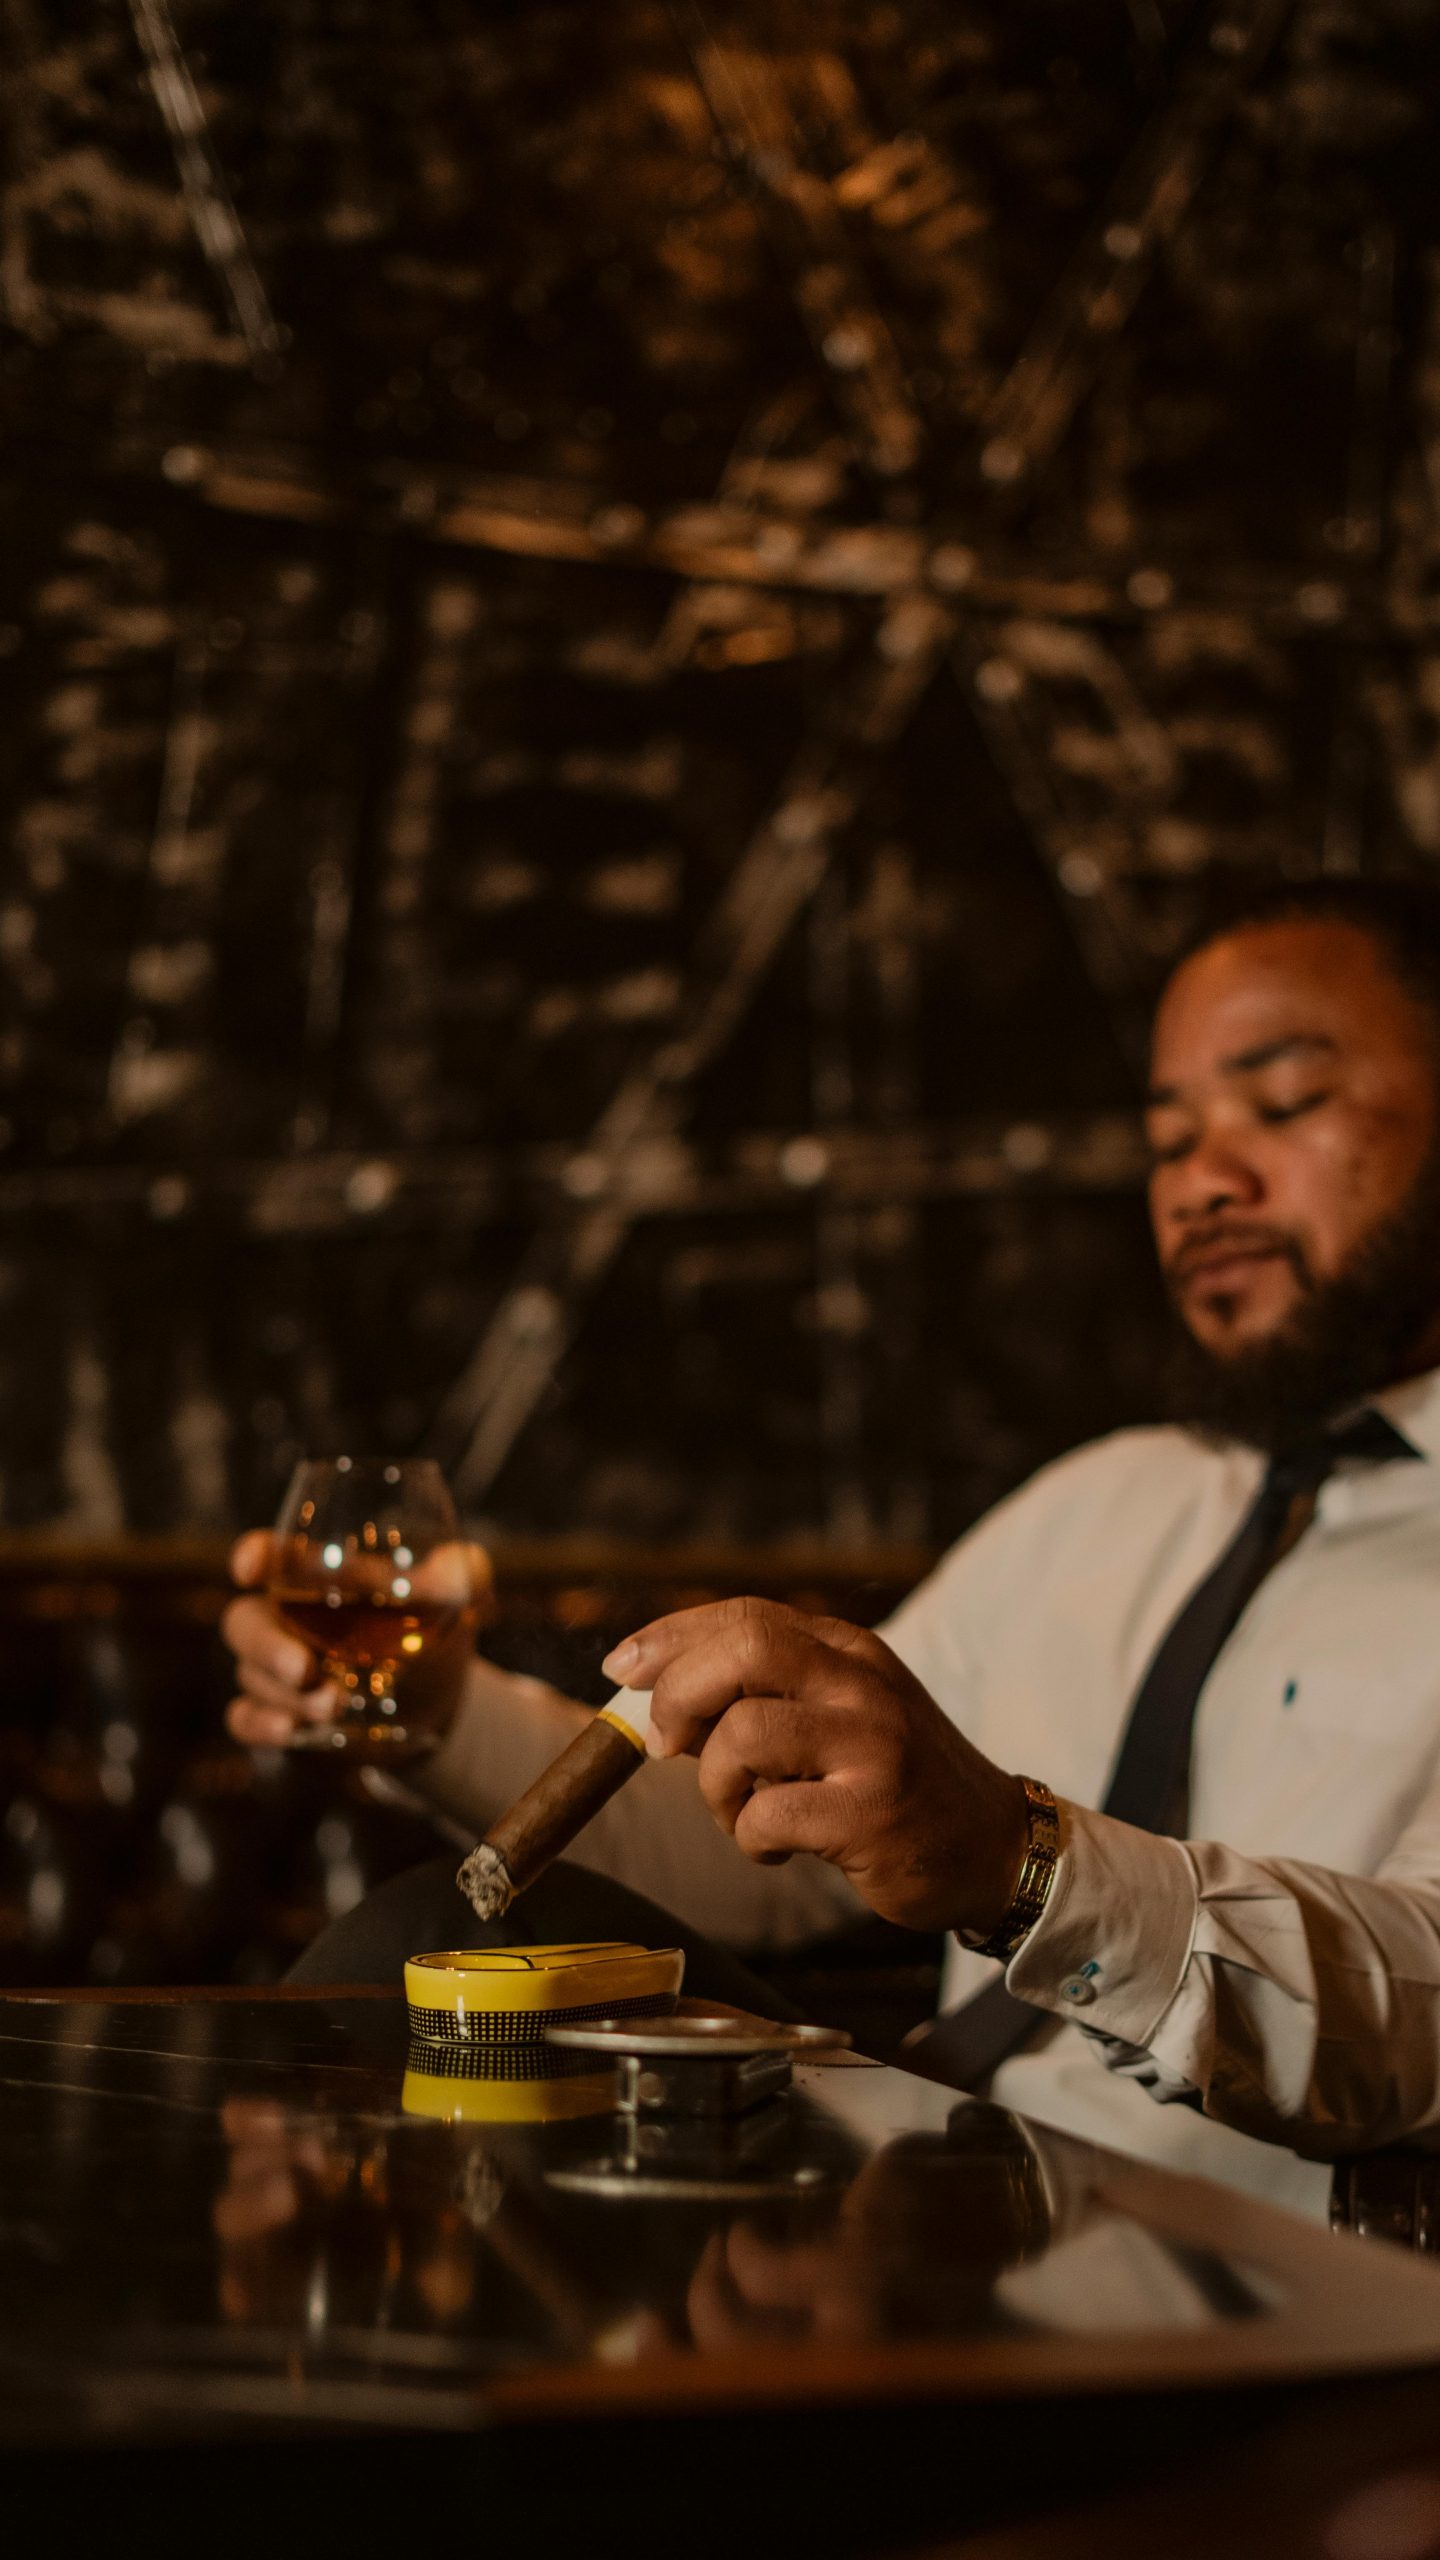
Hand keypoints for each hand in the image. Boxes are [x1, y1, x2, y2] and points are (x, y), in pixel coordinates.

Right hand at [222, 1531, 490, 1751]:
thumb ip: (459, 1574)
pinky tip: (290, 1731)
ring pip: (250, 1676)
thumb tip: (466, 1568)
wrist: (433, 1703)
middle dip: (266, 1646)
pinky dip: (259, 1724)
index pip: (269, 1555)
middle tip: (303, 1667)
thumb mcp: (452, 1596)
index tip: (248, 1569)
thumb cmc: (431, 1630)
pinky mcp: (279, 1716)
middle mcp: (285, 1619)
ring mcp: (276, 1671)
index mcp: (315, 1577)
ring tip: (335, 1705)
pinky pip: (243, 1719)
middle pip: (242, 1622)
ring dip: (287, 1695)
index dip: (252, 1556)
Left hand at [601, 1596, 1028, 1935]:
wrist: (990, 1846)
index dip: (671, 1637)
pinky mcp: (871, 1812)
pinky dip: (750, 1838)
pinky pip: (766, 1814)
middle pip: (743, 1649)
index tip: (621, 1667)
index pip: (746, 1615)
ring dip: (715, 1785)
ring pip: (742, 1732)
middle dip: (679, 1695)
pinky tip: (779, 1848)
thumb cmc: (894, 1781)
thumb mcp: (840, 1715)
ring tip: (741, 1812)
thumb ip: (766, 1695)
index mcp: (848, 1649)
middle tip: (665, 1747)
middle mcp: (861, 1683)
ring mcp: (871, 1744)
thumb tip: (657, 1700)